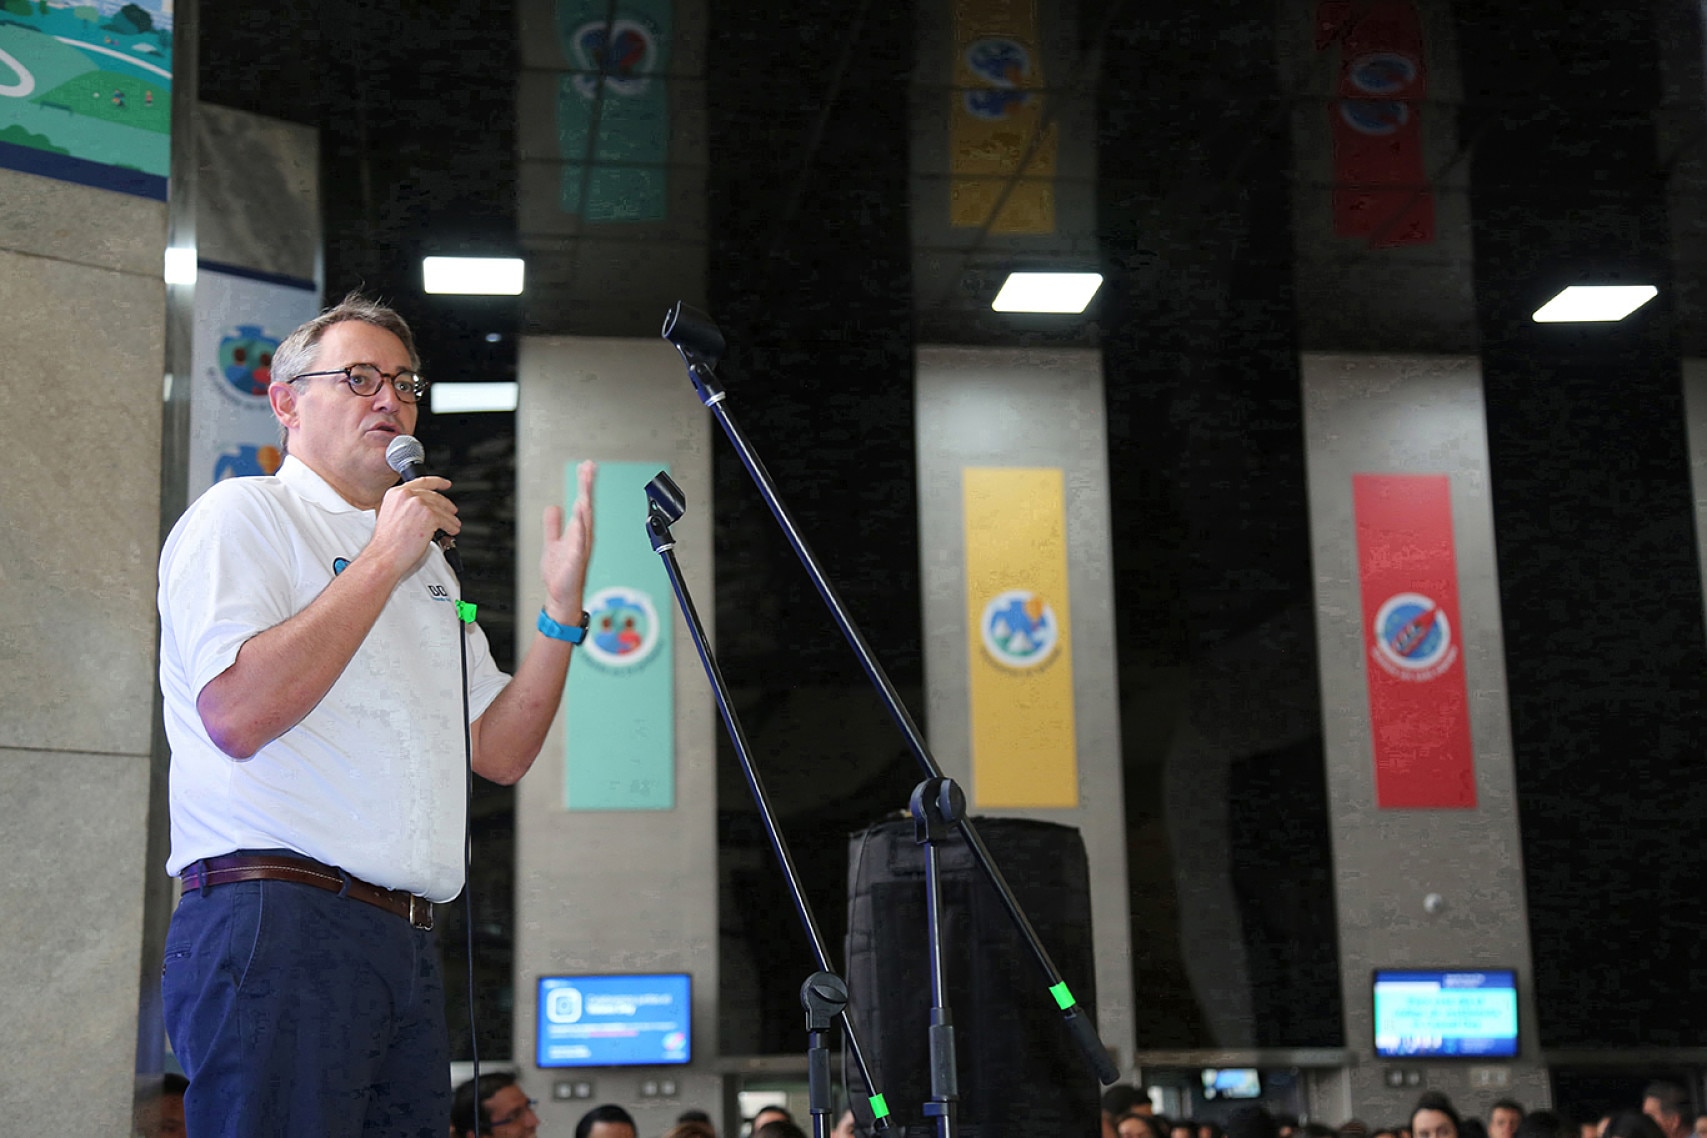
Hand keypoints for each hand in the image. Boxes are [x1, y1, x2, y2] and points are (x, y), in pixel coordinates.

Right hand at [368, 476, 458, 575]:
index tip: (446, 484)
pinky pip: (445, 520)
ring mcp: (418, 504)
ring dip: (450, 519)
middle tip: (452, 511)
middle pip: (434, 496)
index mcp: (396, 493)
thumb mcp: (392, 515)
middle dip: (446, 505)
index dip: (437, 482)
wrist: (385, 556)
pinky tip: (452, 530)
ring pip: (441, 509)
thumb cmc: (387, 543)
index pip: (421, 482)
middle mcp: (406, 495)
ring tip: (454, 525)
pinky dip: (451, 526)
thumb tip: (423, 508)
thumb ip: (405, 506)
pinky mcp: (429, 515)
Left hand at [541, 461, 595, 621]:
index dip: (584, 484)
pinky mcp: (576, 558)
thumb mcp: (552, 543)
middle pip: (586, 505)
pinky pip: (580, 538)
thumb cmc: (560, 574)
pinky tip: (580, 511)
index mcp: (577, 531)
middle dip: (588, 485)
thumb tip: (553, 507)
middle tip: (589, 466)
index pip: (582, 503)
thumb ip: (553, 525)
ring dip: (586, 500)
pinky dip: (580, 525)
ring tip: (585, 483)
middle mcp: (582, 536)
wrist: (561, 596)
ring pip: (585, 519)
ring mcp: (581, 546)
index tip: (586, 467)